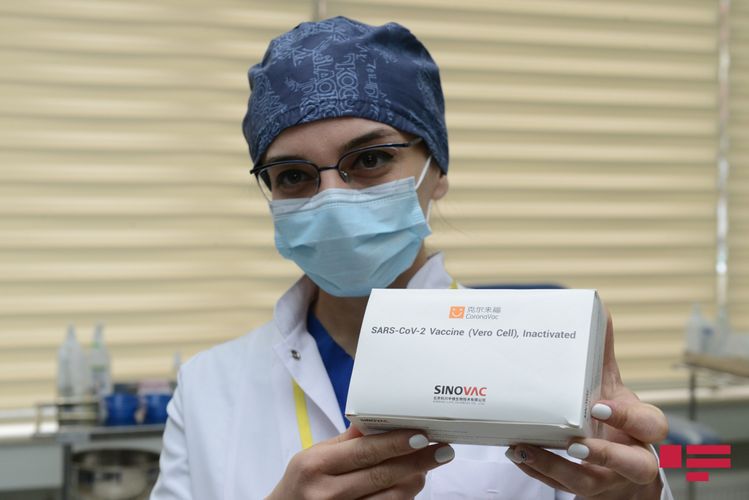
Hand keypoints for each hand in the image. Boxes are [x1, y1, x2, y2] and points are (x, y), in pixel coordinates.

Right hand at [267, 426, 454, 499]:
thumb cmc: (301, 482)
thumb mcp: (313, 455)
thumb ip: (347, 441)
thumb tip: (379, 419)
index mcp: (316, 466)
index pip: (365, 452)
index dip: (396, 444)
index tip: (422, 435)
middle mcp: (326, 492)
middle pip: (382, 475)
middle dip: (417, 461)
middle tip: (442, 450)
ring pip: (390, 498)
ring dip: (414, 481)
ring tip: (427, 466)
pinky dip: (402, 498)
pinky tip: (410, 485)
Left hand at [506, 309, 668, 498]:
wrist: (616, 471)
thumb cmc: (613, 421)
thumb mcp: (611, 388)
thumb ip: (603, 354)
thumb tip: (598, 308)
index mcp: (641, 430)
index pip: (652, 426)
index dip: (629, 417)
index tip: (599, 404)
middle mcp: (631, 460)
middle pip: (634, 465)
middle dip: (605, 454)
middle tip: (574, 442)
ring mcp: (607, 480)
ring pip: (589, 483)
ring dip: (557, 467)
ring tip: (526, 447)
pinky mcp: (583, 492)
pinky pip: (560, 486)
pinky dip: (537, 470)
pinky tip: (516, 452)